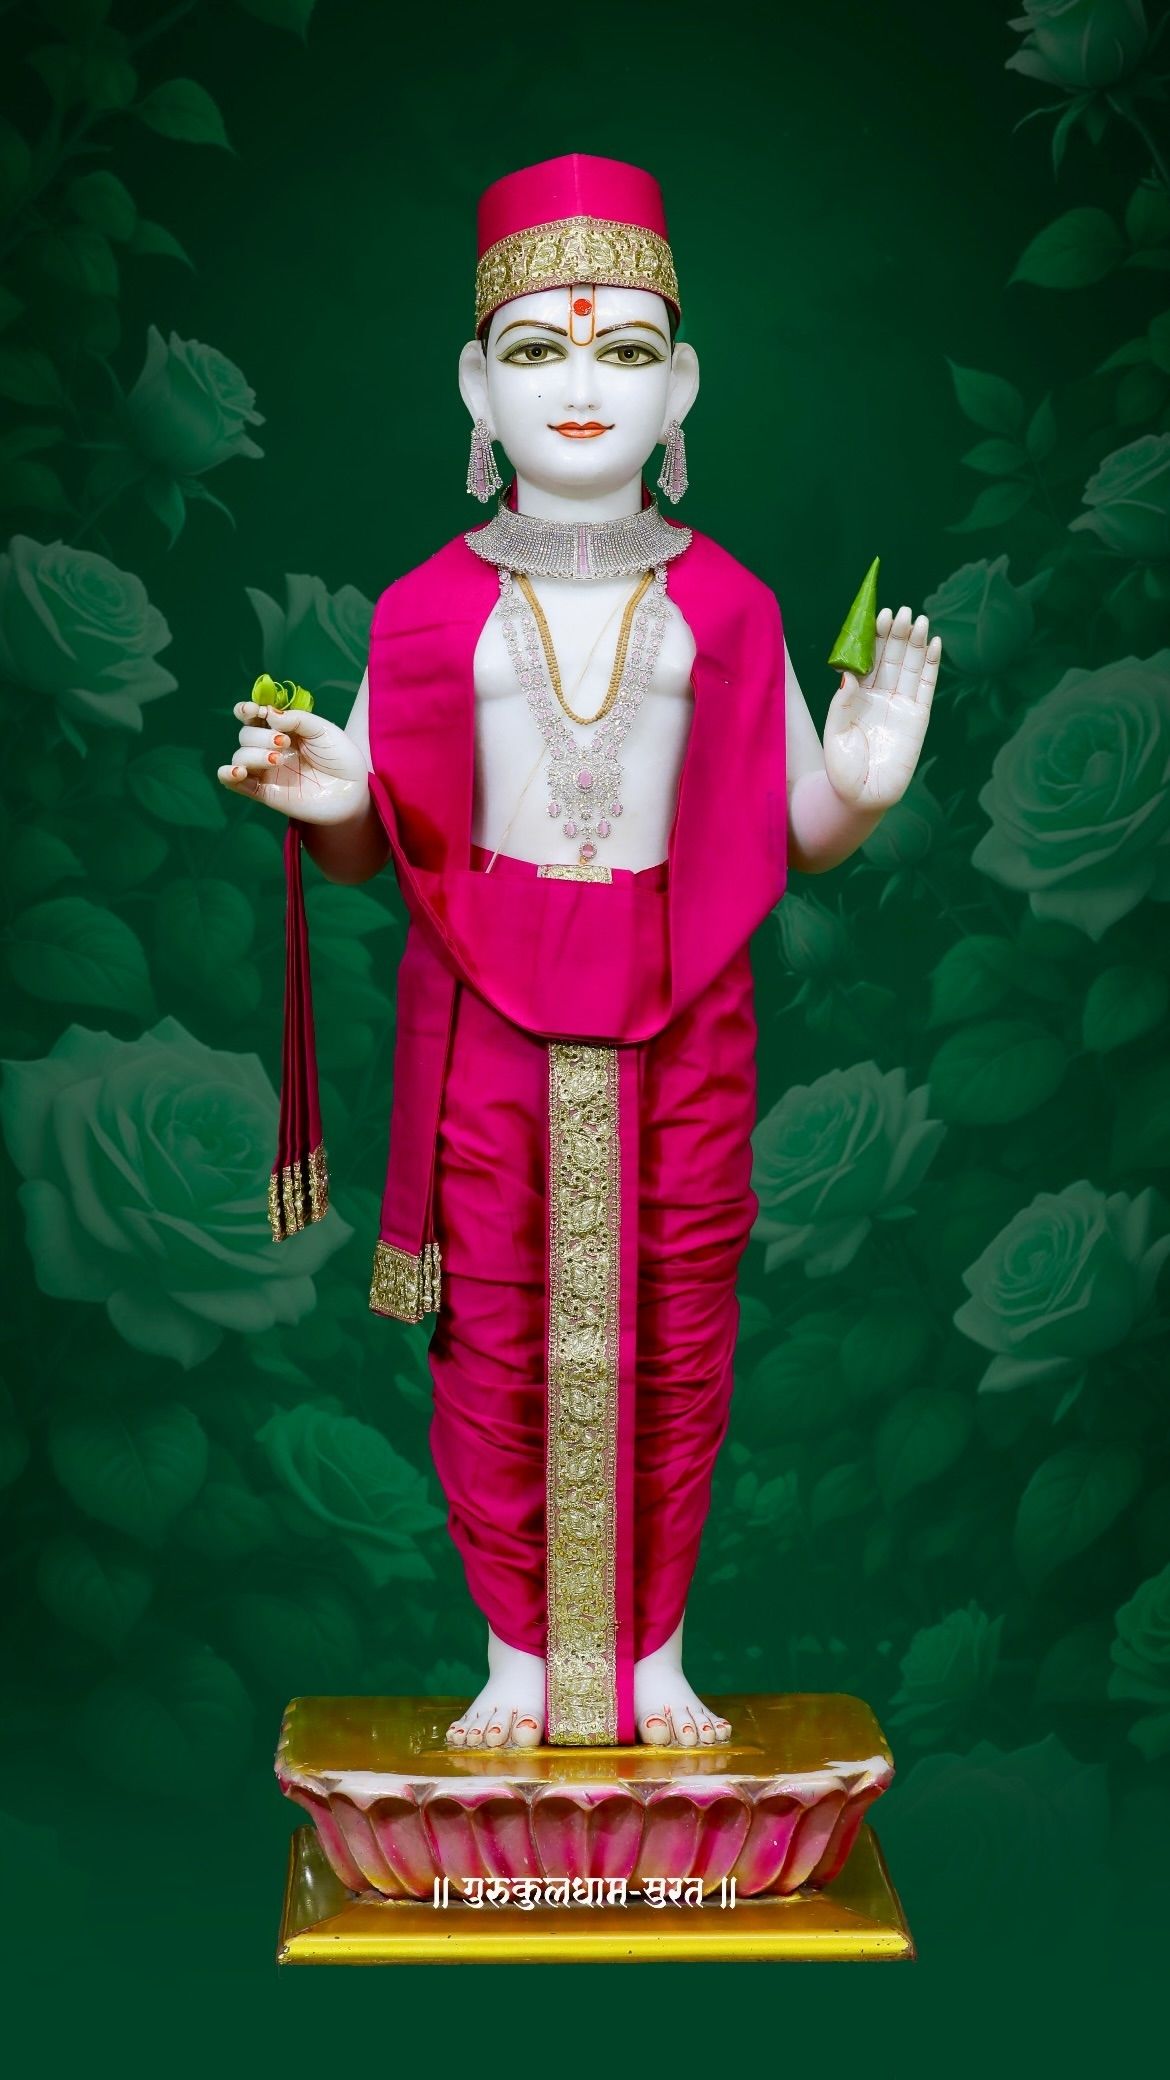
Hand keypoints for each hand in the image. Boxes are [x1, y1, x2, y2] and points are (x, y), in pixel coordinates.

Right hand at [217, 697, 369, 824]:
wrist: (351, 793)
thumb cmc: (341, 758)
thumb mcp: (324, 730)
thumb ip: (297, 719)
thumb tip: (268, 714)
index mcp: (283, 729)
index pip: (254, 716)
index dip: (247, 710)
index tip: (253, 710)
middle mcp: (271, 748)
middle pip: (246, 735)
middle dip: (260, 736)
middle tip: (284, 743)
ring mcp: (266, 770)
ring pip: (241, 756)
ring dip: (253, 755)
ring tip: (277, 760)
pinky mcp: (264, 792)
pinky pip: (235, 784)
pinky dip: (229, 775)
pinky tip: (238, 772)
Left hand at [823, 604, 941, 812]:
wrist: (862, 797)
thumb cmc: (842, 769)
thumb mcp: (835, 733)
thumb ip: (841, 704)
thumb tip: (848, 674)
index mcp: (857, 695)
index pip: (868, 659)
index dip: (874, 638)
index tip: (879, 616)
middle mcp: (880, 695)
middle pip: (891, 657)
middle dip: (896, 634)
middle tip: (902, 611)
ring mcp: (901, 704)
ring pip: (910, 666)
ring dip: (916, 643)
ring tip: (920, 620)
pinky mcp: (918, 717)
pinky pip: (927, 686)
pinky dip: (932, 665)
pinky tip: (934, 644)